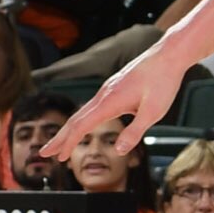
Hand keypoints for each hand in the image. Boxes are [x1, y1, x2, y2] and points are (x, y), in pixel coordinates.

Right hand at [42, 36, 188, 161]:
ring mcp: (107, 90)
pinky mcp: (114, 88)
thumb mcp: (153, 112)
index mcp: (110, 101)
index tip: (59, 157)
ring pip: (82, 112)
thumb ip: (135, 132)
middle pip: (75, 119)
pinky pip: (92, 107)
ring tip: (61, 145)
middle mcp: (104, 94)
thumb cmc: (163, 82)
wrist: (168, 55)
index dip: (68, 142)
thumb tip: (118, 150)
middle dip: (59, 138)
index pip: (81, 125)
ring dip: (69, 130)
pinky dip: (81, 121)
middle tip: (45, 153)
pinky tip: (83, 127)